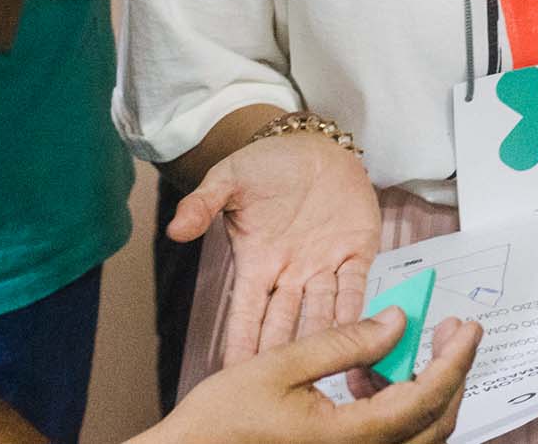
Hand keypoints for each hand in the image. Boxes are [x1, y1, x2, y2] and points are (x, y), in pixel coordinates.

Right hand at [160, 309, 480, 443]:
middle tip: (452, 332)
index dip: (454, 359)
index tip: (467, 328)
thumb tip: (397, 322)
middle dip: (452, 373)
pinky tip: (372, 377)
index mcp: (349, 437)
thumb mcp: (279, 365)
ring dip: (428, 391)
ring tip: (413, 347)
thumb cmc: (219, 423)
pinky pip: (390, 442)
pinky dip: (398, 409)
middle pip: (435, 423)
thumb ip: (343, 342)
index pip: (425, 396)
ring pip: (418, 437)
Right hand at [169, 131, 382, 362]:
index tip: (233, 376)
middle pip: (285, 324)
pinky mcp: (357, 251)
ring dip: (324, 342)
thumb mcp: (228, 180)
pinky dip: (359, 310)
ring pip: (323, 313)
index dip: (240, 343)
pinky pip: (356, 286)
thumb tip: (175, 229)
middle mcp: (291, 273)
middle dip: (282, 358)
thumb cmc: (265, 165)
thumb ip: (202, 204)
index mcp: (257, 263)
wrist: (309, 143)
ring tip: (325, 376)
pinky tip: (362, 338)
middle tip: (280, 393)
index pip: (246, 313)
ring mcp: (324, 265)